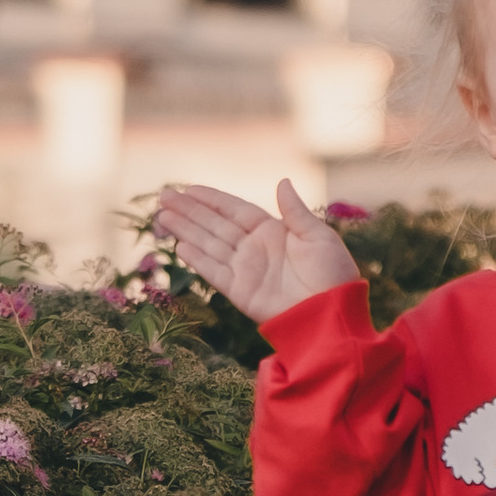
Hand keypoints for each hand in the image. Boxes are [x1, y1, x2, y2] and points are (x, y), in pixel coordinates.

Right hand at [152, 177, 358, 327]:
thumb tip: (282, 181)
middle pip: (215, 225)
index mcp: (273, 232)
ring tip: (162, 216)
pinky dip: (198, 259)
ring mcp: (246, 270)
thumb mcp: (317, 236)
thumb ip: (295, 211)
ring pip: (209, 244)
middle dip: (189, 211)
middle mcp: (255, 249)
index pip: (235, 210)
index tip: (188, 188)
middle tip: (163, 196)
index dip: (211, 199)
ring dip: (185, 230)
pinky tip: (180, 245)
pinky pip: (215, 271)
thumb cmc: (333, 274)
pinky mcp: (241, 291)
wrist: (332, 315)